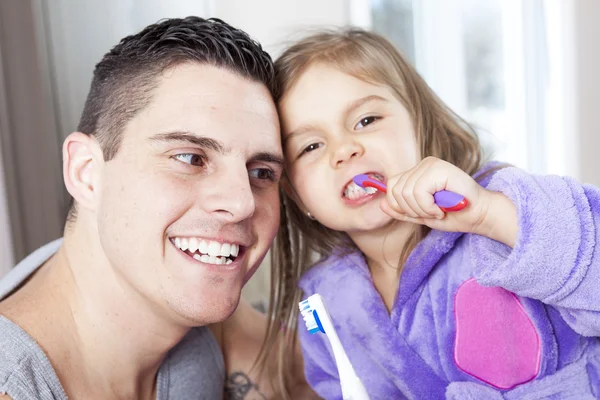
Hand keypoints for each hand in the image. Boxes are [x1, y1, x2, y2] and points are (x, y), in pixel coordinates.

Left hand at [380, 157, 514, 243]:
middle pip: (396, 191)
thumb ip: (401, 210)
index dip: (401, 206)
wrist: (479, 215)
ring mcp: (431, 164)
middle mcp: (422, 164)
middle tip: (432, 212)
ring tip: (438, 210)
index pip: (391, 187)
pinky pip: (418, 192)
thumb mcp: (421, 215)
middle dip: (412, 210)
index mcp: (416, 172)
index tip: (422, 213)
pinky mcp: (439, 168)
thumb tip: (381, 204)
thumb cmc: (453, 214)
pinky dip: (428, 207)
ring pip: (406, 193)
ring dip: (422, 210)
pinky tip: (442, 208)